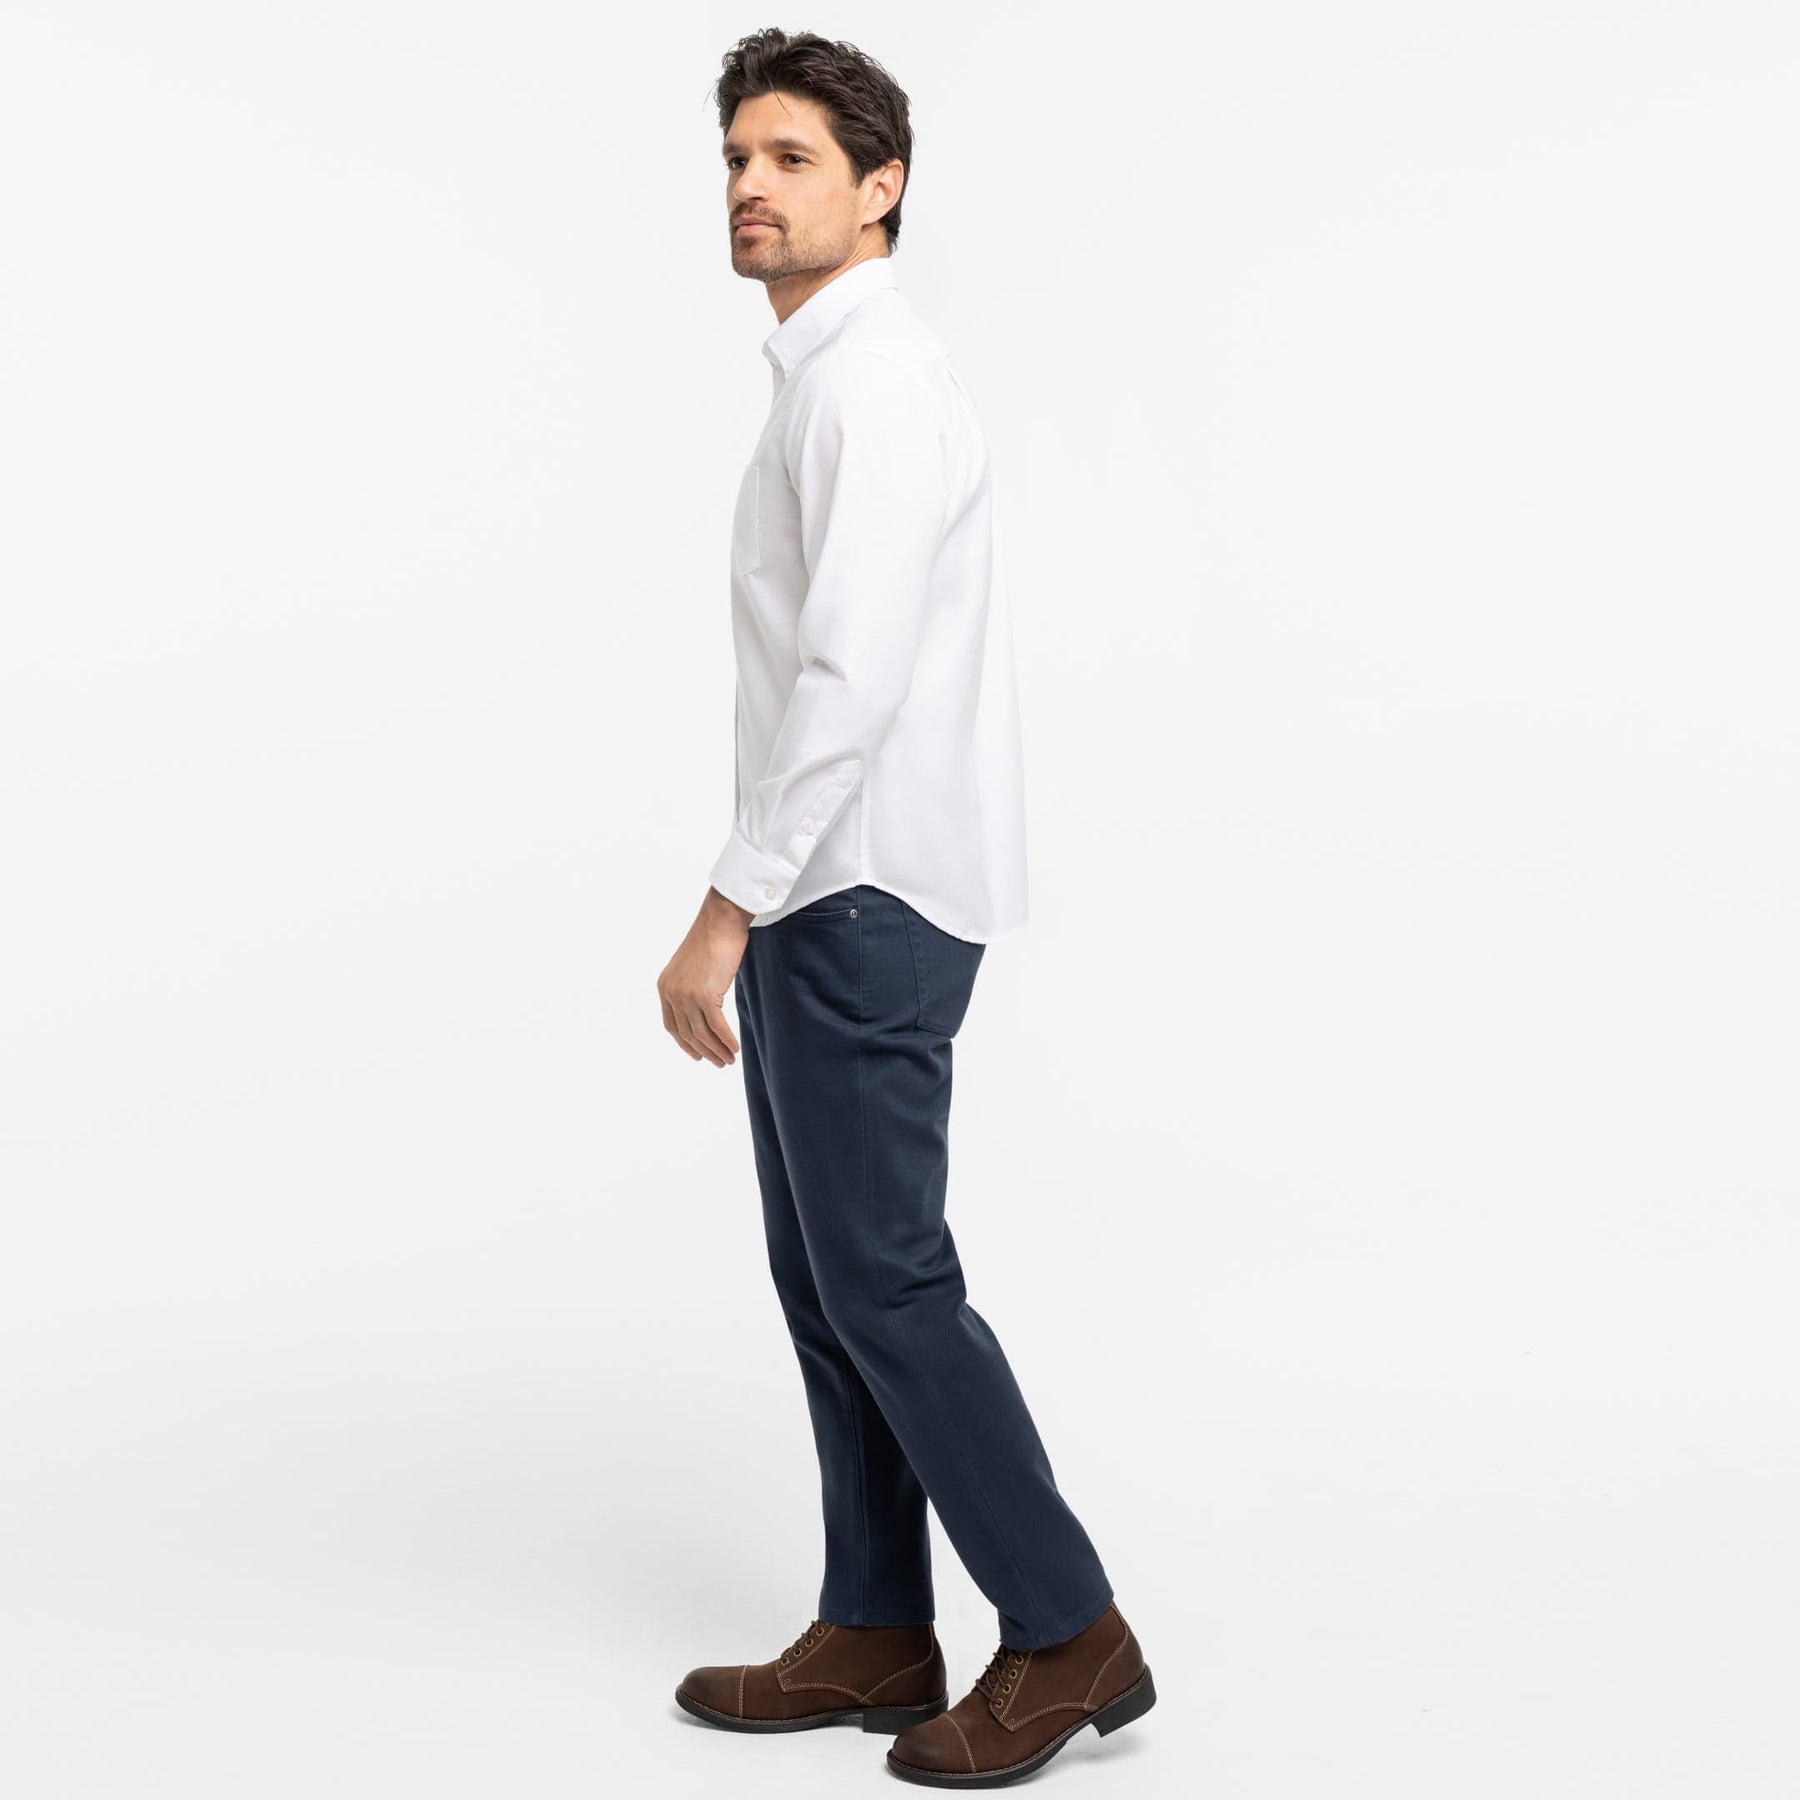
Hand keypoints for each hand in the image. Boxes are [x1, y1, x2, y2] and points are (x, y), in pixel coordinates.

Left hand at [658, 887, 752, 1066]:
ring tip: (729, 1060)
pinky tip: (734, 1047)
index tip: (698, 1055)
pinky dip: (726, 1040)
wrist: (721, 921)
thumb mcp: (693, 966)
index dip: (685, 1044)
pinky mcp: (705, 995)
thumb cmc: (712, 939)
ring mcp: (687, 995)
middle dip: (704, 1051)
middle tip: (720, 1063)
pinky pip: (717, 1026)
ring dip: (717, 1050)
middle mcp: (671, 992)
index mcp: (664, 987)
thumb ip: (691, 987)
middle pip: (688, 1033)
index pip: (672, 1025)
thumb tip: (704, 1009)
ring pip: (702, 1033)